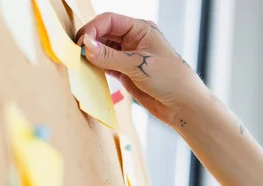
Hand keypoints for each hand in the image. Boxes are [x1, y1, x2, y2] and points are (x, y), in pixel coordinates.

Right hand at [76, 12, 210, 125]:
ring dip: (91, 55)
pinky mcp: (126, 71)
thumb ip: (110, 56)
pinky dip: (96, 66)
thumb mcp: (139, 66)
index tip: (82, 43)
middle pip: (103, 33)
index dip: (93, 29)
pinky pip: (105, 64)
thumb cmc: (172, 80)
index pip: (109, 20)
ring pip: (102, 49)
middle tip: (77, 54)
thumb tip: (86, 45)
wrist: (184, 106)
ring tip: (81, 63)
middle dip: (89, 41)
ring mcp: (129, 55)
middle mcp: (134, 39)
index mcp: (141, 29)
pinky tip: (89, 71)